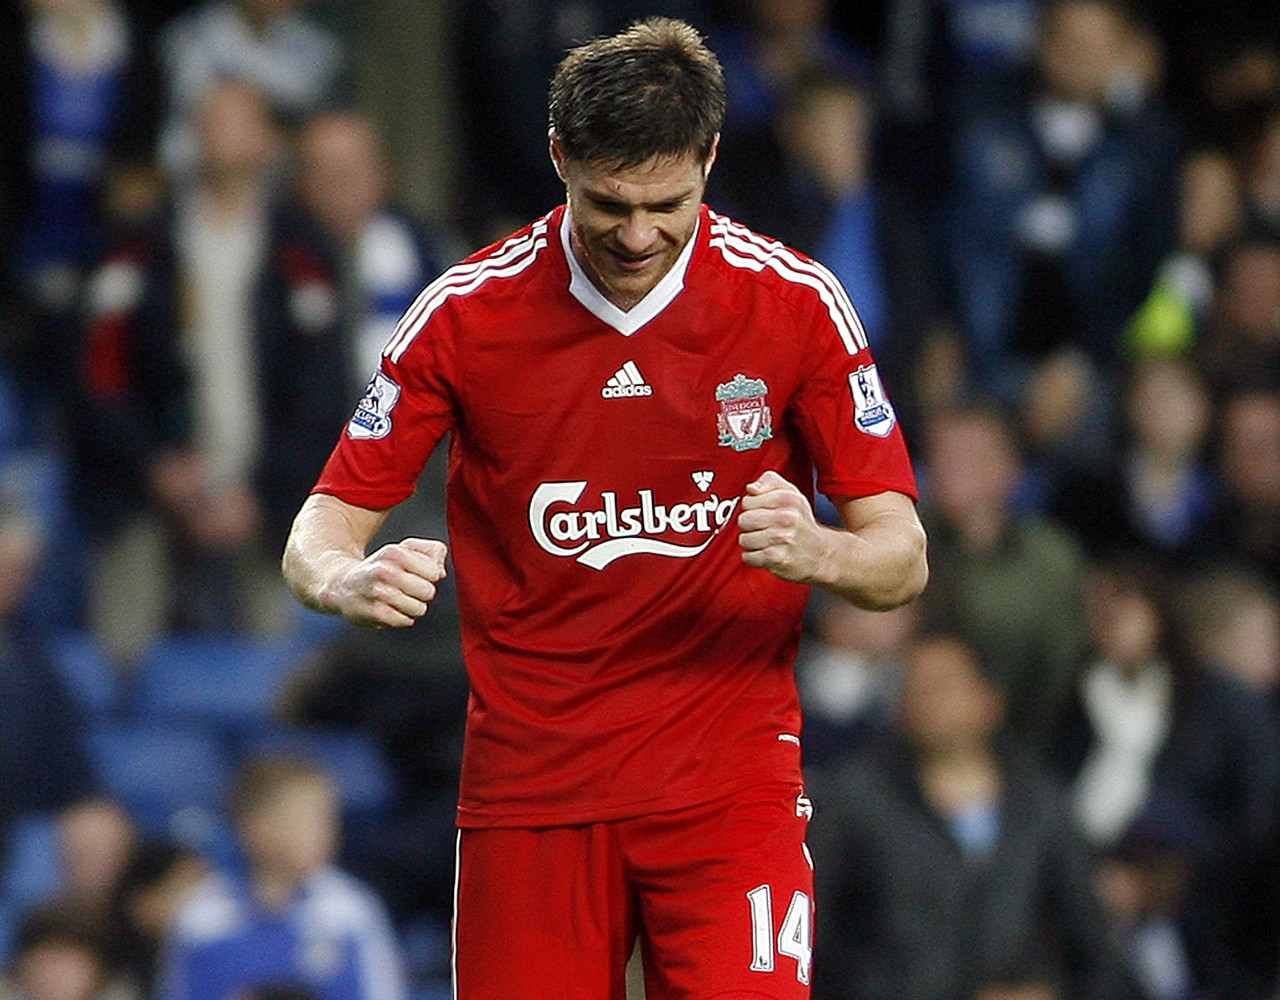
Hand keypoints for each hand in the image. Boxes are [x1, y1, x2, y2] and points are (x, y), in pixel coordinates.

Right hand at [327, 537, 447, 627]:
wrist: (342, 584)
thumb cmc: (382, 567)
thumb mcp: (404, 549)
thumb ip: (431, 552)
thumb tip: (440, 573)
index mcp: (394, 553)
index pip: (434, 572)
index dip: (430, 576)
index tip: (417, 574)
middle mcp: (385, 572)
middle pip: (428, 592)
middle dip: (422, 592)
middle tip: (407, 588)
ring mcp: (378, 594)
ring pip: (419, 609)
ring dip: (413, 607)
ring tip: (398, 599)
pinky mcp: (374, 614)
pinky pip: (406, 621)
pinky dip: (402, 618)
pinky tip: (389, 609)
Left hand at [737, 470, 828, 583]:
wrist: (820, 553)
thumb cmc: (801, 523)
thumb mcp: (791, 494)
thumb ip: (770, 482)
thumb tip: (751, 488)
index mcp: (788, 498)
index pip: (748, 501)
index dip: (751, 508)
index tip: (762, 513)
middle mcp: (786, 517)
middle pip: (744, 520)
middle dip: (749, 526)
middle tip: (762, 529)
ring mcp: (782, 538)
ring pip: (744, 539)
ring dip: (751, 543)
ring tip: (765, 542)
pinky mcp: (776, 558)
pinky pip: (749, 557)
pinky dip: (753, 558)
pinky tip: (765, 554)